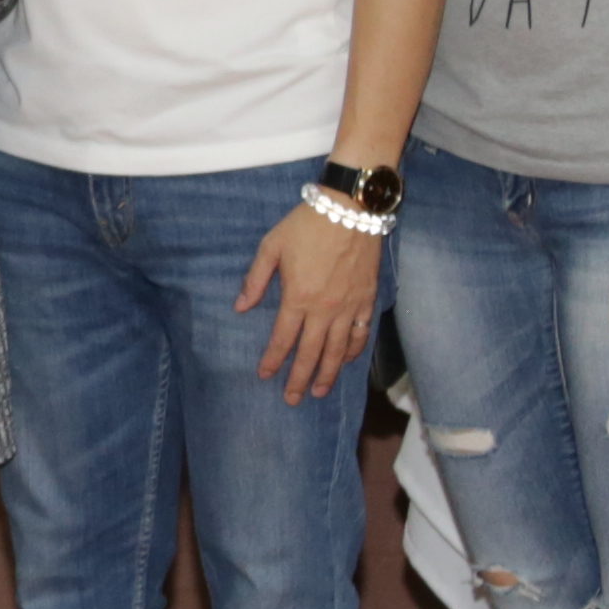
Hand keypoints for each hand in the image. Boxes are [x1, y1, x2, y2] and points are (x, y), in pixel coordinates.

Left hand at [234, 199, 383, 405]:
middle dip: (299, 378)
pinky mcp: (368, 299)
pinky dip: (354, 351)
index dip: (273, 360)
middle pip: (311, 353)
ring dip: (329, 373)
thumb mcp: (271, 246)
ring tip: (320, 391)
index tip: (266, 376)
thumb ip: (255, 279)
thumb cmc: (306, 225)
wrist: (350, 209)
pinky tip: (347, 361)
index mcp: (298, 298)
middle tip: (292, 400)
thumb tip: (240, 307)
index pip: (282, 339)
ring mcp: (350, 306)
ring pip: (338, 350)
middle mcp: (325, 309)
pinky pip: (362, 333)